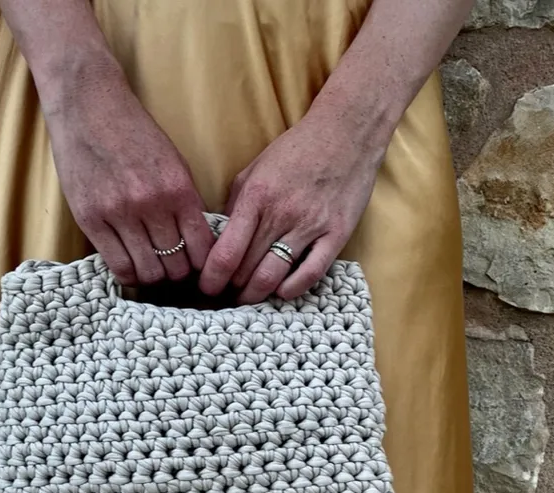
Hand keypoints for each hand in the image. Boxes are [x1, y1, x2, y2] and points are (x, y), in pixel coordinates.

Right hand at [43, 69, 213, 285]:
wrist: (88, 105)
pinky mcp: (90, 219)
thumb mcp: (173, 161)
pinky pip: (117, 265)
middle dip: (180, 274)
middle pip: (176, 265)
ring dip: (154, 277)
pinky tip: (131, 267)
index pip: (202, 248)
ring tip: (152, 269)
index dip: (204, 265)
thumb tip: (197, 241)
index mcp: (178, 188)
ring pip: (148, 271)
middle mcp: (151, 204)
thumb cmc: (133, 131)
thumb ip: (185, 201)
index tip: (199, 267)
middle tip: (175, 271)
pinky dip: (129, 273)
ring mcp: (118, 213)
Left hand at [199, 108, 385, 303]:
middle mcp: (281, 214)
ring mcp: (311, 226)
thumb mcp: (254, 170)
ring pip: (274, 275)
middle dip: (231, 288)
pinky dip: (293, 288)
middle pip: (247, 269)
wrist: (346, 133)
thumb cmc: (296, 150)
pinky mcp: (337, 233)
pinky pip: (312, 272)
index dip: (212, 277)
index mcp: (256, 197)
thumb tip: (218, 238)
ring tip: (248, 297)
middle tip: (226, 294)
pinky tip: (282, 291)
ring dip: (257, 294)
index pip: (226, 252)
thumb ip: (234, 205)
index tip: (206, 287)